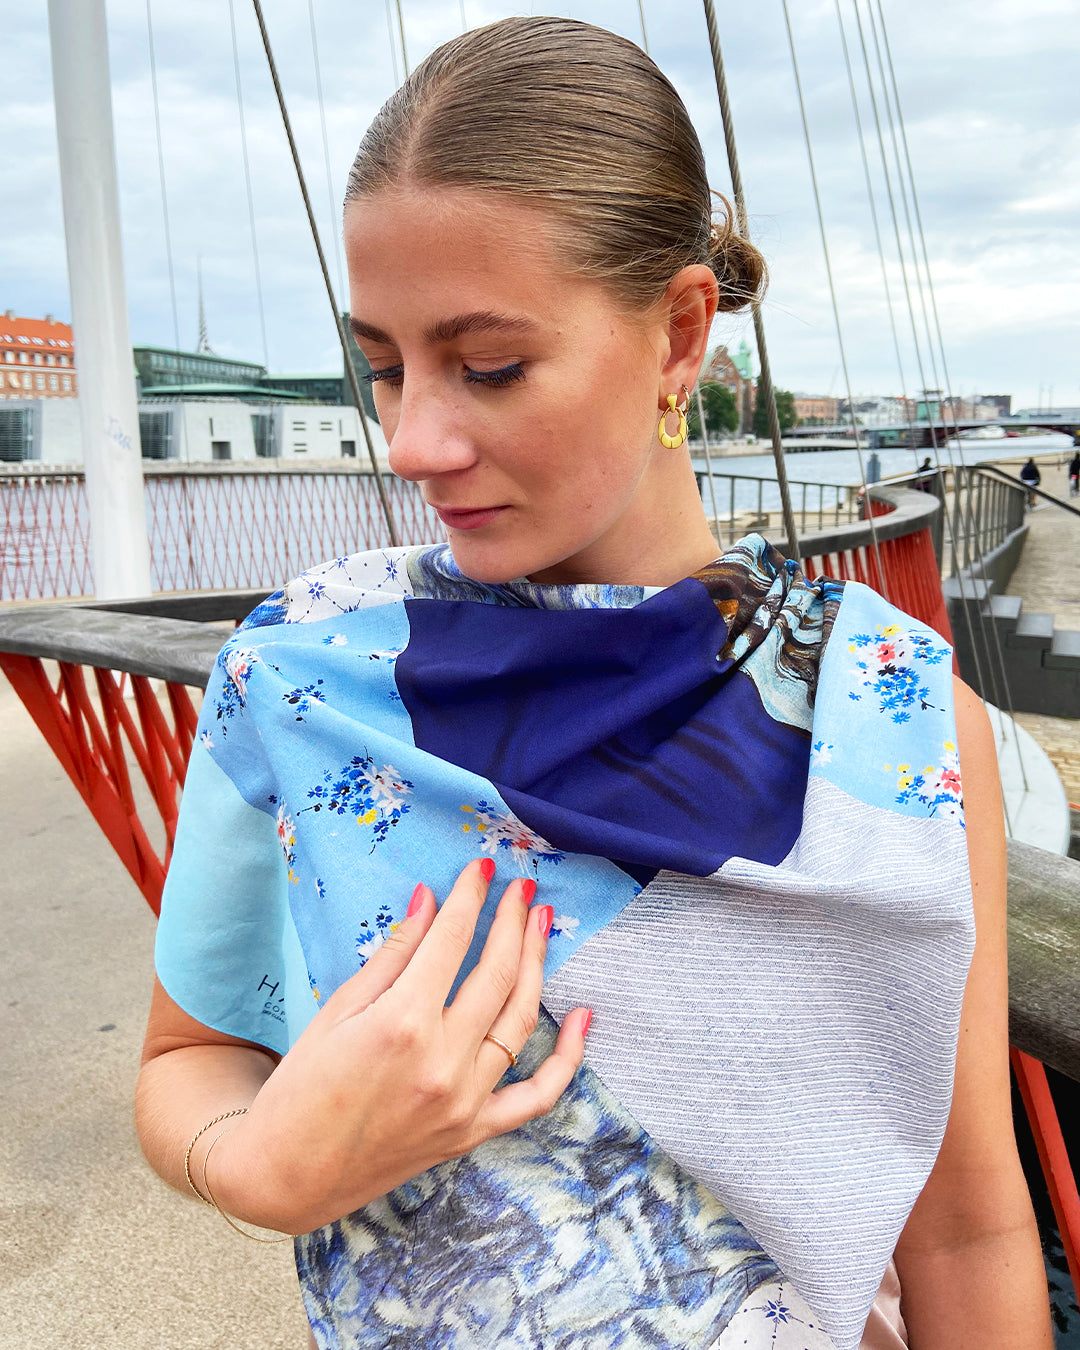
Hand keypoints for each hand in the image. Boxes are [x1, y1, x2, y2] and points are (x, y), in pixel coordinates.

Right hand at [206, 859, 591, 1233]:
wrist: (287, 1176)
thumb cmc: (301, 1087)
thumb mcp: (338, 1010)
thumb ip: (394, 954)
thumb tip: (431, 901)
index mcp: (402, 1022)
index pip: (452, 940)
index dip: (470, 896)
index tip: (481, 867)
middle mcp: (443, 1060)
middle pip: (498, 972)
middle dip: (513, 920)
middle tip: (522, 887)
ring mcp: (464, 1100)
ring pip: (520, 1019)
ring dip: (537, 964)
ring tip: (541, 924)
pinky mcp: (473, 1132)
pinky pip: (537, 1095)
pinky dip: (567, 1057)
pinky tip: (581, 1016)